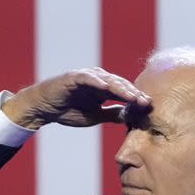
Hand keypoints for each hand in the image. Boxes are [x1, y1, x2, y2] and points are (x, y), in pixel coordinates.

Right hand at [2, 67, 150, 129]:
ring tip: (133, 96)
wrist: (44, 107)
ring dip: (121, 88)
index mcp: (104, 89)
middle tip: (147, 102)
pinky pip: (87, 78)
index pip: (125, 93)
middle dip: (134, 94)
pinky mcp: (74, 77)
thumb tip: (130, 117)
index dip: (137, 99)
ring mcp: (87, 77)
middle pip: (121, 85)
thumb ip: (112, 114)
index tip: (150, 108)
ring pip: (108, 81)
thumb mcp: (95, 116)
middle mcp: (99, 80)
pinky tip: (106, 87)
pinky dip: (97, 81)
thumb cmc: (68, 110)